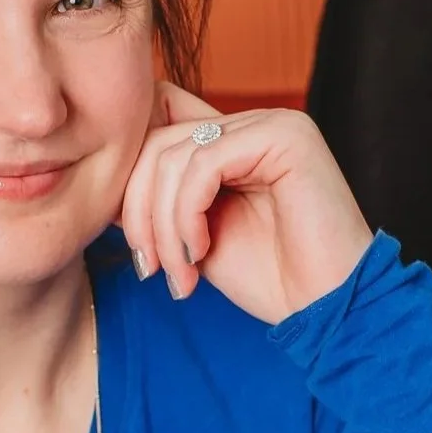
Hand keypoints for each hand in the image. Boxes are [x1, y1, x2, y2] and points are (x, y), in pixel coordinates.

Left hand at [116, 80, 374, 322]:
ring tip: (180, 273)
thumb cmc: (271, 281)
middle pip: (156, 139)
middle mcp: (255, 121)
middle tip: (151, 267)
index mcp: (236, 139)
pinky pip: (202, 163)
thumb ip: (161, 199)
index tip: (135, 244)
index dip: (130, 182)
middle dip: (139, 211)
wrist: (329, 311)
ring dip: (162, 225)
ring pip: (173, 154)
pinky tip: (201, 254)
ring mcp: (273, 123)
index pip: (156, 126)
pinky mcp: (286, 136)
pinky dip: (186, 216)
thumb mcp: (195, 235)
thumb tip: (102, 182)